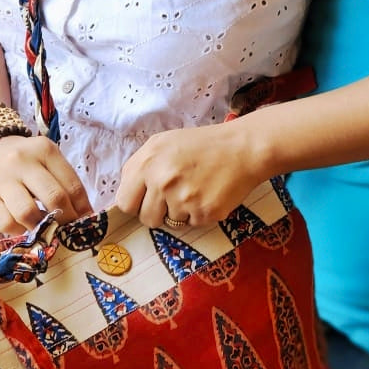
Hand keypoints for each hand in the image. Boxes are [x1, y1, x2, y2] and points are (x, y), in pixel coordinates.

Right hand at [0, 135, 91, 233]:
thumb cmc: (27, 161)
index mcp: (45, 150)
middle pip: (53, 197)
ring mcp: (2, 179)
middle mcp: (22, 162)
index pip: (72, 185)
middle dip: (65, 219)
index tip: (86, 221)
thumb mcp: (48, 160)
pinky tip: (24, 227)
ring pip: (27, 213)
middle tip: (68, 229)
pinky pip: (5, 223)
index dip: (82, 208)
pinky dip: (19, 231)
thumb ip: (65, 183)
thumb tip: (84, 216)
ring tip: (45, 229)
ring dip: (41, 227)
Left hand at [115, 123, 264, 228]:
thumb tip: (129, 195)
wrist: (243, 148)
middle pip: (146, 218)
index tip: (147, 200)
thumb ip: (141, 166)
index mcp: (148, 162)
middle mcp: (162, 181)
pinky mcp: (203, 213)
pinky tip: (209, 194)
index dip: (136, 203)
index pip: (125, 202)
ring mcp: (183, 199)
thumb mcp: (164, 143)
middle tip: (174, 197)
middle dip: (157, 213)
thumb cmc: (203, 145)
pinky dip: (200, 213)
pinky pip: (192, 224)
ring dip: (181, 212)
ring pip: (170, 223)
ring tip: (196, 190)